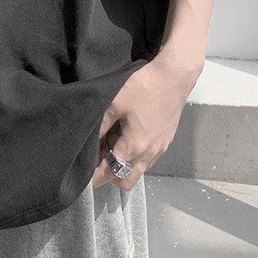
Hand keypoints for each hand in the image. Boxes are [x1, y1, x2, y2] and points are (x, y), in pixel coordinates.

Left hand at [91, 49, 203, 190]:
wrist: (174, 76)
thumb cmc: (142, 88)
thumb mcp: (114, 103)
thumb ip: (100, 125)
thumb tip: (87, 141)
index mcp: (135, 146)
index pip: (111, 173)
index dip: (95, 178)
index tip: (83, 178)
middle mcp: (150, 154)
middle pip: (127, 181)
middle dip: (110, 176)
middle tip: (97, 160)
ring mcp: (161, 148)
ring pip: (138, 169)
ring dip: (123, 164)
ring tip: (110, 143)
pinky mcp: (166, 140)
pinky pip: (148, 158)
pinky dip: (135, 155)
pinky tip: (127, 135)